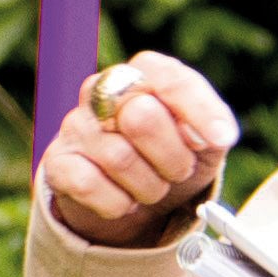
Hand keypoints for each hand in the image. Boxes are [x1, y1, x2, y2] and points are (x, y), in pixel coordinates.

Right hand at [39, 54, 238, 247]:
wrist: (135, 200)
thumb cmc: (172, 157)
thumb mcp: (205, 141)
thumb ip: (212, 127)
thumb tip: (210, 134)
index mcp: (143, 72)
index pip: (171, 80)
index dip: (200, 112)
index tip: (220, 140)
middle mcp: (102, 90)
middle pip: (142, 117)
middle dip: (172, 157)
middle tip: (177, 170)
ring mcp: (75, 125)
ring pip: (120, 159)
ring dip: (149, 187)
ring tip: (151, 186)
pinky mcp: (57, 162)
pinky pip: (89, 184)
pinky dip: (117, 204)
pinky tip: (124, 201)